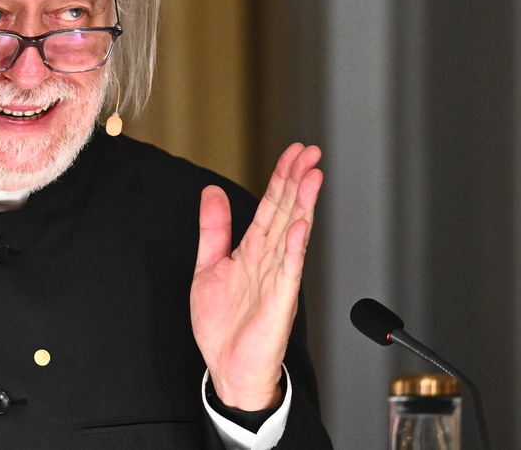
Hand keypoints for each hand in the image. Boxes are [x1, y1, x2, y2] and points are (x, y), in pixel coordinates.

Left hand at [190, 144, 322, 410]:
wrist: (227, 368)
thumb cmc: (223, 324)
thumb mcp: (208, 266)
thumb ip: (213, 229)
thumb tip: (211, 191)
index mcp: (252, 251)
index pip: (270, 206)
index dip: (281, 177)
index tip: (293, 152)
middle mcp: (269, 260)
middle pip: (285, 212)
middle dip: (297, 181)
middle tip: (309, 153)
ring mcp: (277, 279)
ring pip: (292, 235)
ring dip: (302, 205)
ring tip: (311, 177)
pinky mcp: (279, 302)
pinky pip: (289, 271)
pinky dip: (294, 248)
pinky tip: (299, 226)